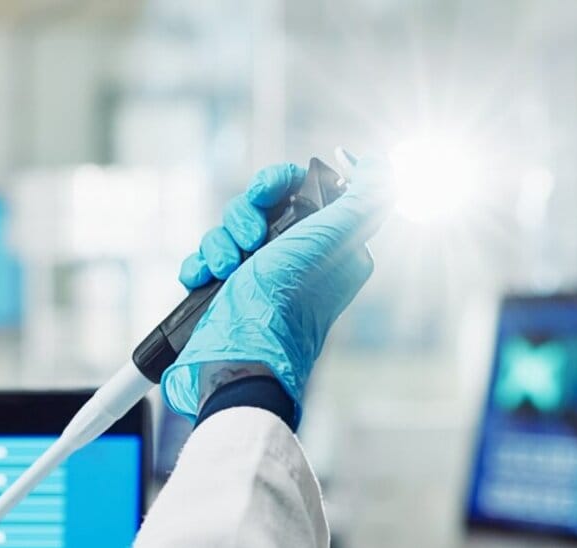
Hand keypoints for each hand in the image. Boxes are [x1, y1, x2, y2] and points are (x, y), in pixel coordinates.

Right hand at [162, 159, 392, 418]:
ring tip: (226, 270)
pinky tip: (204, 279)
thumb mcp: (336, 237)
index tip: (266, 191)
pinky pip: (205, 261)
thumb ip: (366, 195)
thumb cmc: (287, 299)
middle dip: (243, 216)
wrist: (244, 354)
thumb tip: (377, 162)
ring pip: (227, 232)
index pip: (299, 188)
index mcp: (326, 242)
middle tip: (250, 240)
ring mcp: (258, 278)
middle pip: (258, 207)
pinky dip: (200, 266)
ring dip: (219, 244)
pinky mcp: (226, 295)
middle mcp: (294, 258)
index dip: (277, 182)